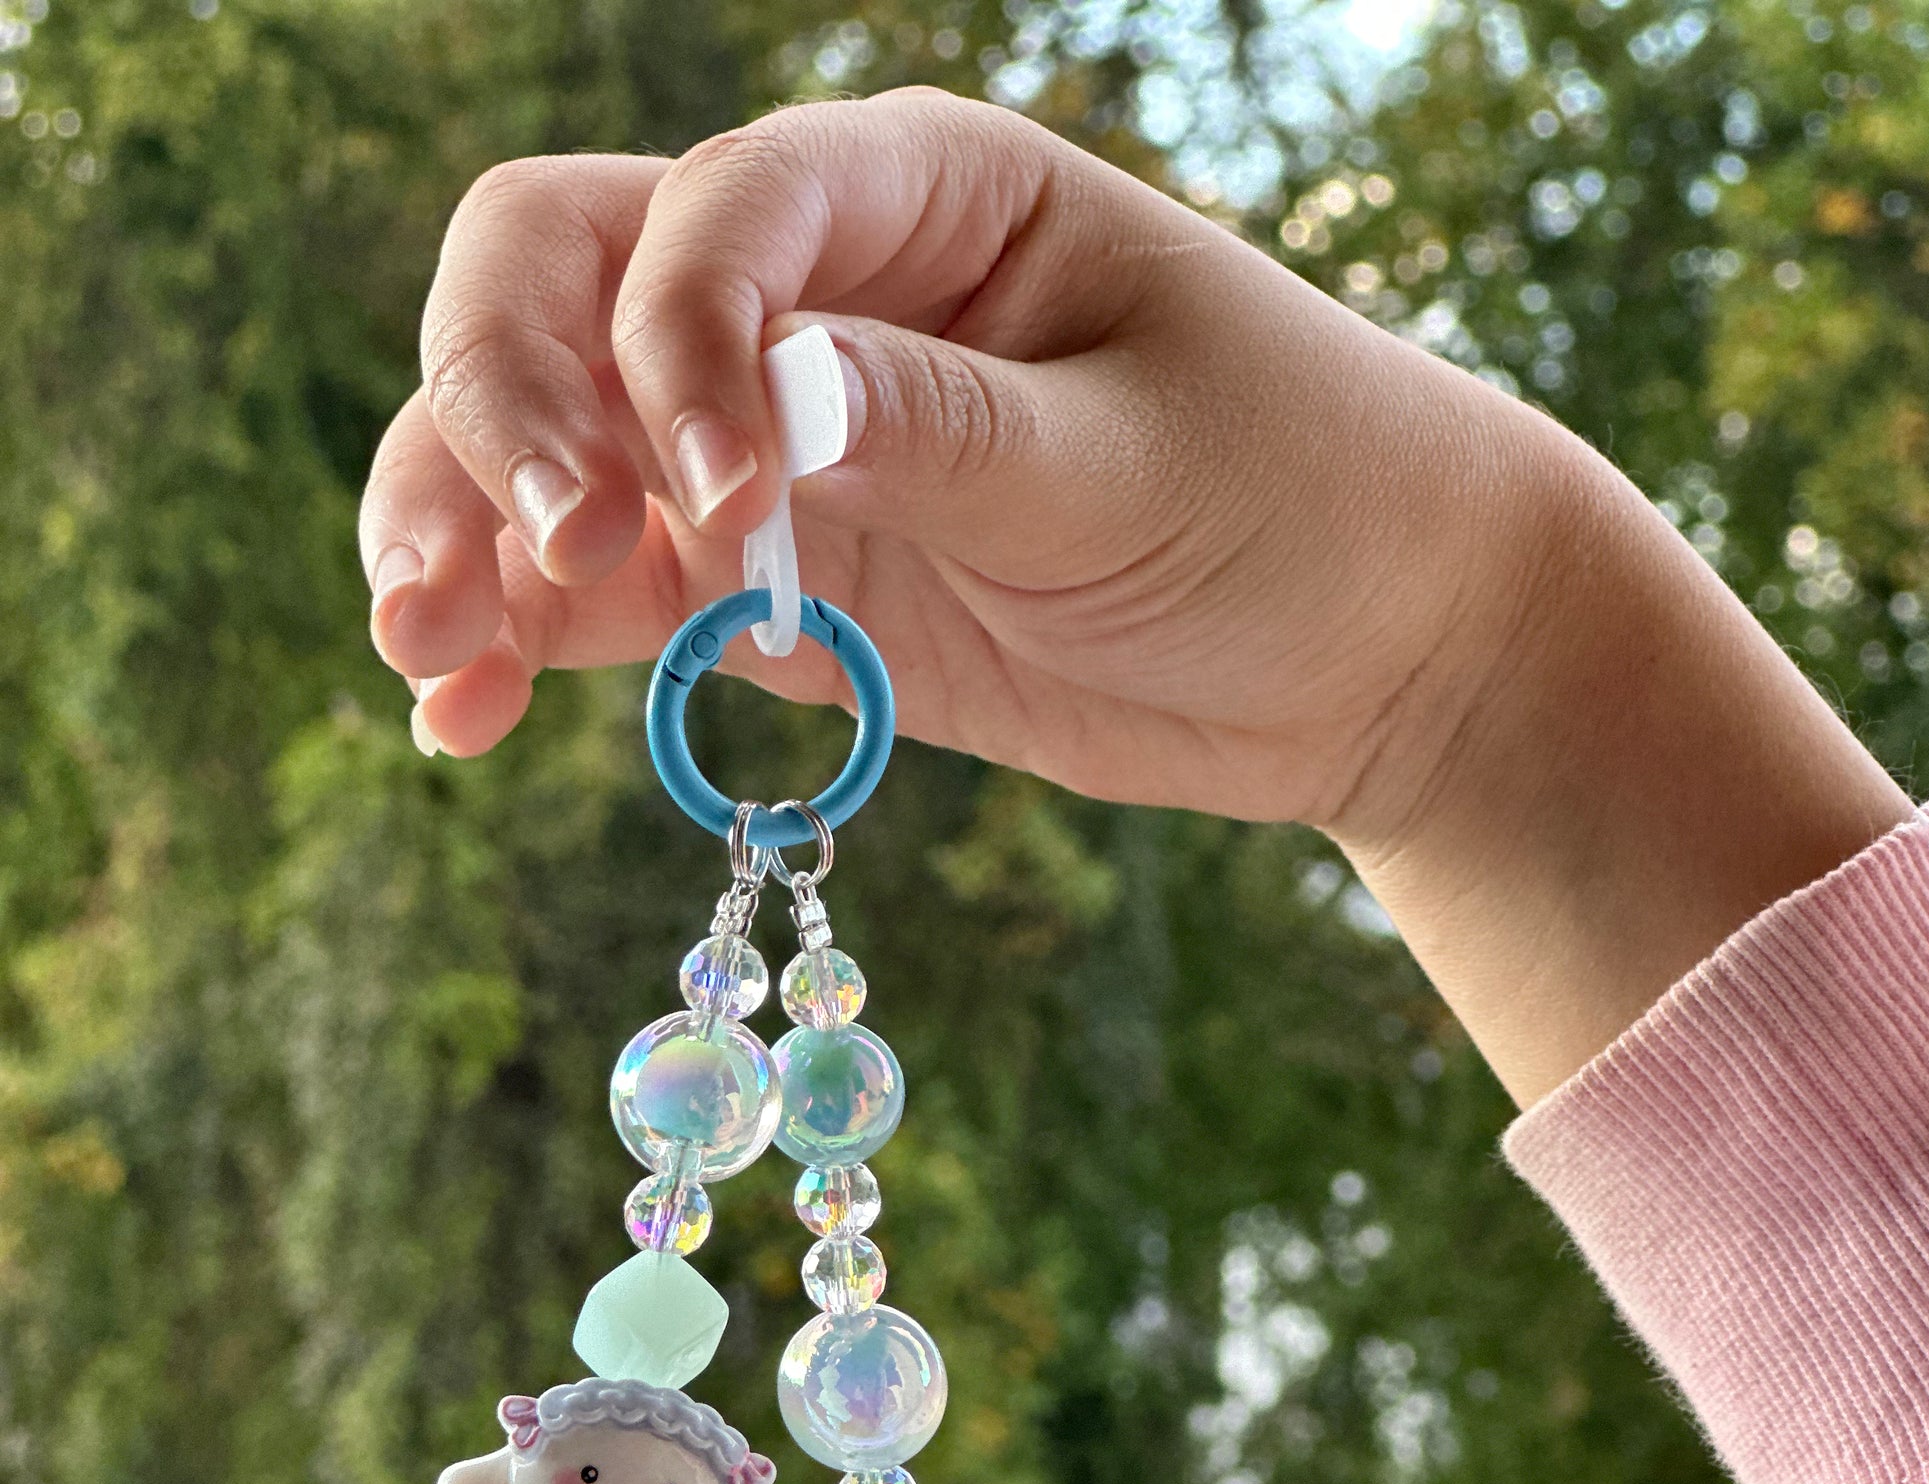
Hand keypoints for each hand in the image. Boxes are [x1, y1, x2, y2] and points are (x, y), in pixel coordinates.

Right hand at [361, 88, 1907, 1101]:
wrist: (1371, 650)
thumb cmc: (1301, 501)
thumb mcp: (1141, 462)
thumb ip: (949, 429)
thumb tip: (769, 405)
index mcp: (921, 194)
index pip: (711, 214)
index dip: (675, 344)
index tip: (732, 502)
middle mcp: (814, 297)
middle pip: (554, 282)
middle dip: (505, 410)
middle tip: (555, 553)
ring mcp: (775, 446)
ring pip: (544, 444)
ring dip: (458, 524)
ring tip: (427, 646)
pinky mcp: (779, 586)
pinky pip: (605, 596)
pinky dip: (518, 639)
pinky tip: (458, 713)